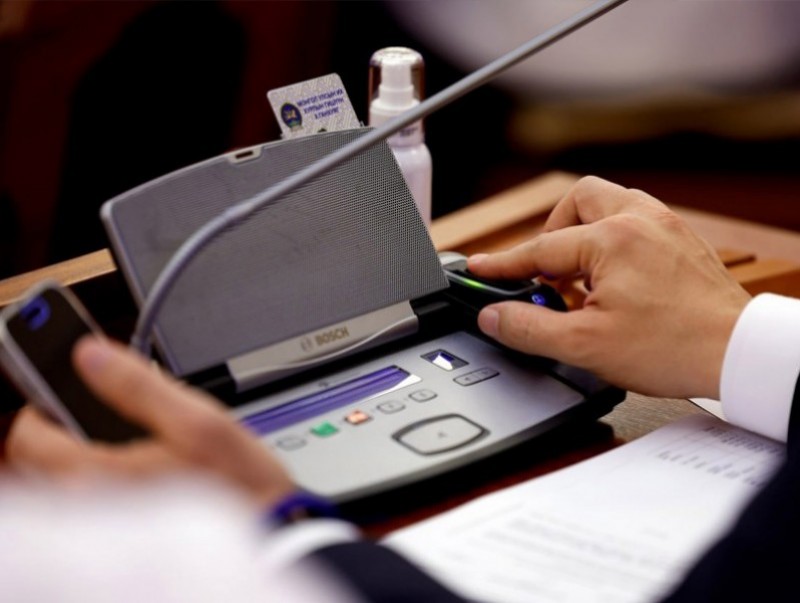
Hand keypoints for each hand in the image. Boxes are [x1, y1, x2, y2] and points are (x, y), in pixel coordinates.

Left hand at [6, 336, 295, 506]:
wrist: (269, 528)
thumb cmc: (240, 485)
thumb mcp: (199, 421)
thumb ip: (139, 385)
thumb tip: (90, 354)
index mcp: (99, 475)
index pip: (28, 436)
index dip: (44, 402)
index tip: (68, 386)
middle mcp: (91, 503)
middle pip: (41, 456)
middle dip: (66, 424)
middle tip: (108, 406)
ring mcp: (105, 519)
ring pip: (63, 474)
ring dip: (83, 447)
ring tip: (130, 433)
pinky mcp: (122, 526)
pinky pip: (87, 492)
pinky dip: (100, 469)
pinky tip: (139, 458)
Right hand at [468, 176, 750, 398]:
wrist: (738, 353)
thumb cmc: (673, 347)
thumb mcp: (584, 345)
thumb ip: (529, 327)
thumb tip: (493, 316)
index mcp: (612, 239)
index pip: (540, 248)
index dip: (504, 264)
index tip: (480, 269)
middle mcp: (639, 220)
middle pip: (578, 201)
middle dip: (552, 232)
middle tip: (546, 271)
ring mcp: (665, 226)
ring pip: (610, 203)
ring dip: (584, 232)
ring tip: (579, 275)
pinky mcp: (682, 239)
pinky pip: (635, 221)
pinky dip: (612, 241)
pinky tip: (613, 278)